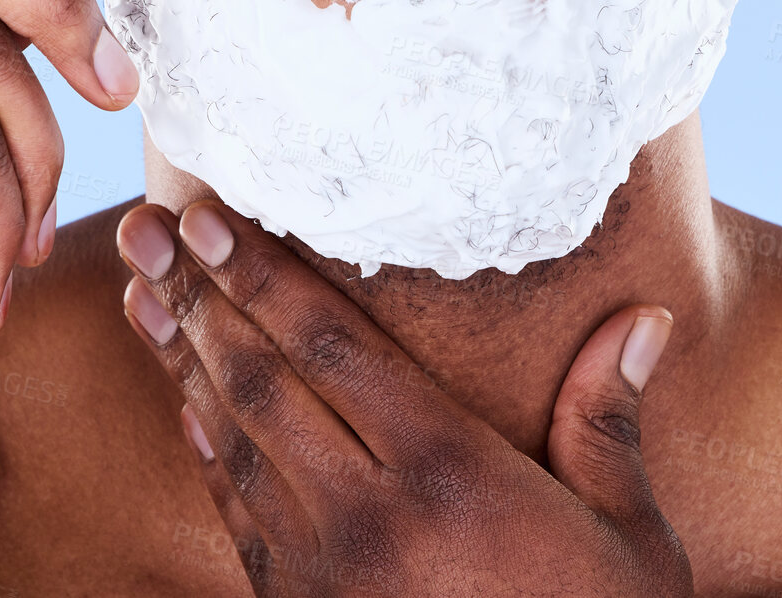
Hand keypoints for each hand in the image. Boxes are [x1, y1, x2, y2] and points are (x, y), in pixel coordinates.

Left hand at [117, 200, 692, 597]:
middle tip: (145, 226)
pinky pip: (234, 511)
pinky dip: (202, 443)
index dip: (266, 276)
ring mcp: (322, 571)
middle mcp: (370, 515)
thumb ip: (607, 420)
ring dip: (180, 356)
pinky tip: (181, 395)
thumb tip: (642, 316)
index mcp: (448, 474)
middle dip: (199, 295)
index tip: (211, 218)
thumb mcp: (628, 537)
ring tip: (138, 287)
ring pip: (233, 437)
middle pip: (263, 379)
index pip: (333, 346)